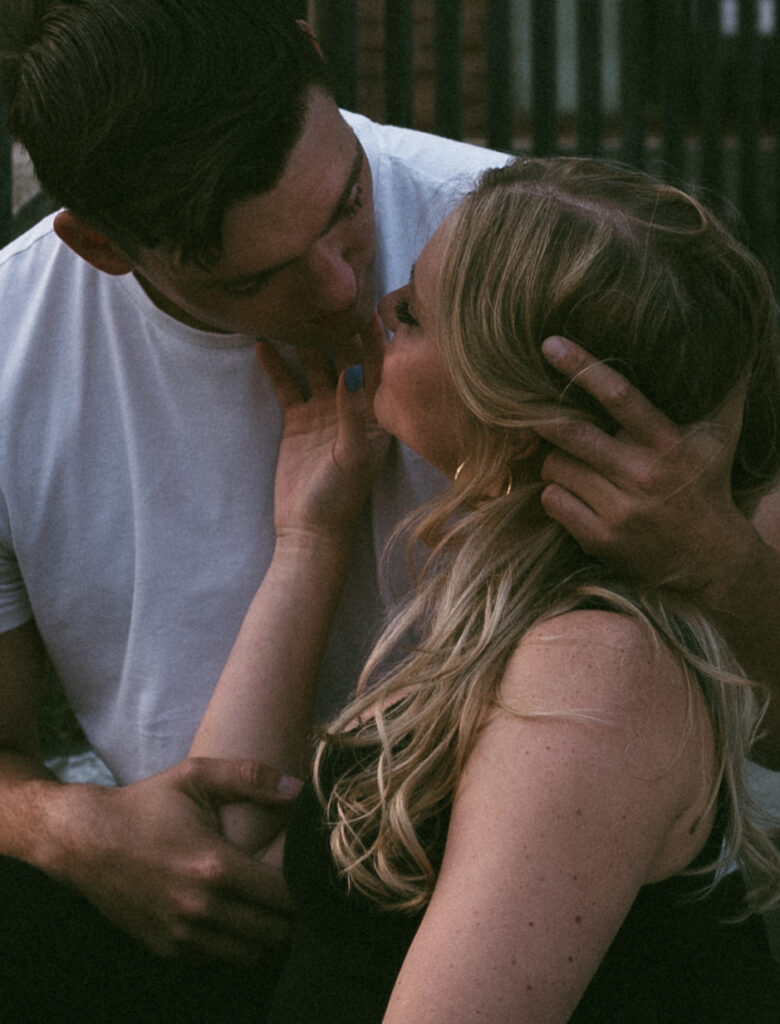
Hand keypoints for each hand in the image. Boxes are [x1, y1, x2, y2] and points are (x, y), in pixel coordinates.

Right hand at [40, 758, 299, 962]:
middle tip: (299, 891)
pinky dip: (240, 948)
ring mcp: (183, 935)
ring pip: (252, 956)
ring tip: (274, 908)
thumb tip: (298, 788)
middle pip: (276, 934)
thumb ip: (249, 777)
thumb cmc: (145, 805)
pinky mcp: (168, 949)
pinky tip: (243, 920)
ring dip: (270, 936)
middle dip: (295, 915)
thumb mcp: (195, 776)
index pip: (285, 895)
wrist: (84, 840)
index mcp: (214, 866)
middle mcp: (201, 909)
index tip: (311, 871)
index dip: (306, 885)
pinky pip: (222, 962)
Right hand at [256, 315, 388, 543]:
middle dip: (338, 327)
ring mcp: (324, 410)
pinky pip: (286, 383)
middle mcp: (353, 405)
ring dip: (305, 339)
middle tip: (325, 293)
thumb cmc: (340, 497)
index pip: (379, 364)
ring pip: (314, 364)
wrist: (309, 530)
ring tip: (293, 307)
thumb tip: (353, 368)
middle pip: (346, 356)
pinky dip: (275, 364)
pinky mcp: (298, 419)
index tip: (367, 301)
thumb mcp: (352, 454)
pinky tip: (262, 341)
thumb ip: (353, 411)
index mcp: (377, 413)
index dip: (375, 334)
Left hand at [536, 336, 749, 589]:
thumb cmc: (707, 488)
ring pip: (556, 467)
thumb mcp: (719, 438)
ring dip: (554, 460)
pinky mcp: (601, 538)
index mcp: (667, 443)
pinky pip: (553, 500)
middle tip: (531, 410)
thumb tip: (737, 349)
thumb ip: (722, 393)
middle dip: (543, 418)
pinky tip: (571, 492)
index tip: (549, 344)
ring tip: (569, 460)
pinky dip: (554, 493)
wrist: (708, 560)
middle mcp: (642, 475)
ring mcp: (620, 510)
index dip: (581, 367)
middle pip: (571, 434)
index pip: (619, 396)